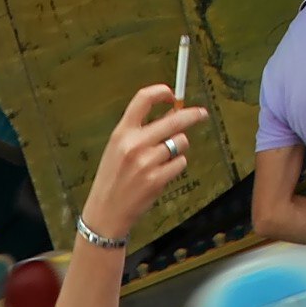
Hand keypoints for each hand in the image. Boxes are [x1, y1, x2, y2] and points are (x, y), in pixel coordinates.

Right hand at [80, 85, 208, 243]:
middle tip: (200, 114)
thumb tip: (170, 114)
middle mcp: (134, 145)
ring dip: (178, 147)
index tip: (172, 95)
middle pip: (174, 119)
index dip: (162, 92)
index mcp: (121, 133)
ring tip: (164, 158)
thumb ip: (139, 131)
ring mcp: (147, 162)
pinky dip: (176, 166)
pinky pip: (180, 162)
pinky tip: (163, 173)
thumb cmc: (111, 181)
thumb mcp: (116, 150)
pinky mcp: (157, 179)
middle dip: (192, 115)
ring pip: (180, 142)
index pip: (144, 99)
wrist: (104, 214)